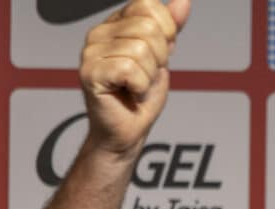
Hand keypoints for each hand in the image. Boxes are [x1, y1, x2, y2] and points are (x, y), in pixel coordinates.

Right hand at [79, 0, 190, 156]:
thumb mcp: (163, 56)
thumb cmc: (141, 96)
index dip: (166, 30)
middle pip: (148, 28)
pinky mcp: (90, 73)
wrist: (129, 130)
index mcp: (116, 24)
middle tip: (146, 75)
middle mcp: (99, 33)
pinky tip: (130, 92)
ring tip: (137, 85)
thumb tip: (183, 1)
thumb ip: (171, 27)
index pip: (148, 4)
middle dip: (160, 56)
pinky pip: (130, 69)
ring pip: (141, 49)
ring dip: (149, 74)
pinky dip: (140, 86)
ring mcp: (91, 52)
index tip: (159, 54)